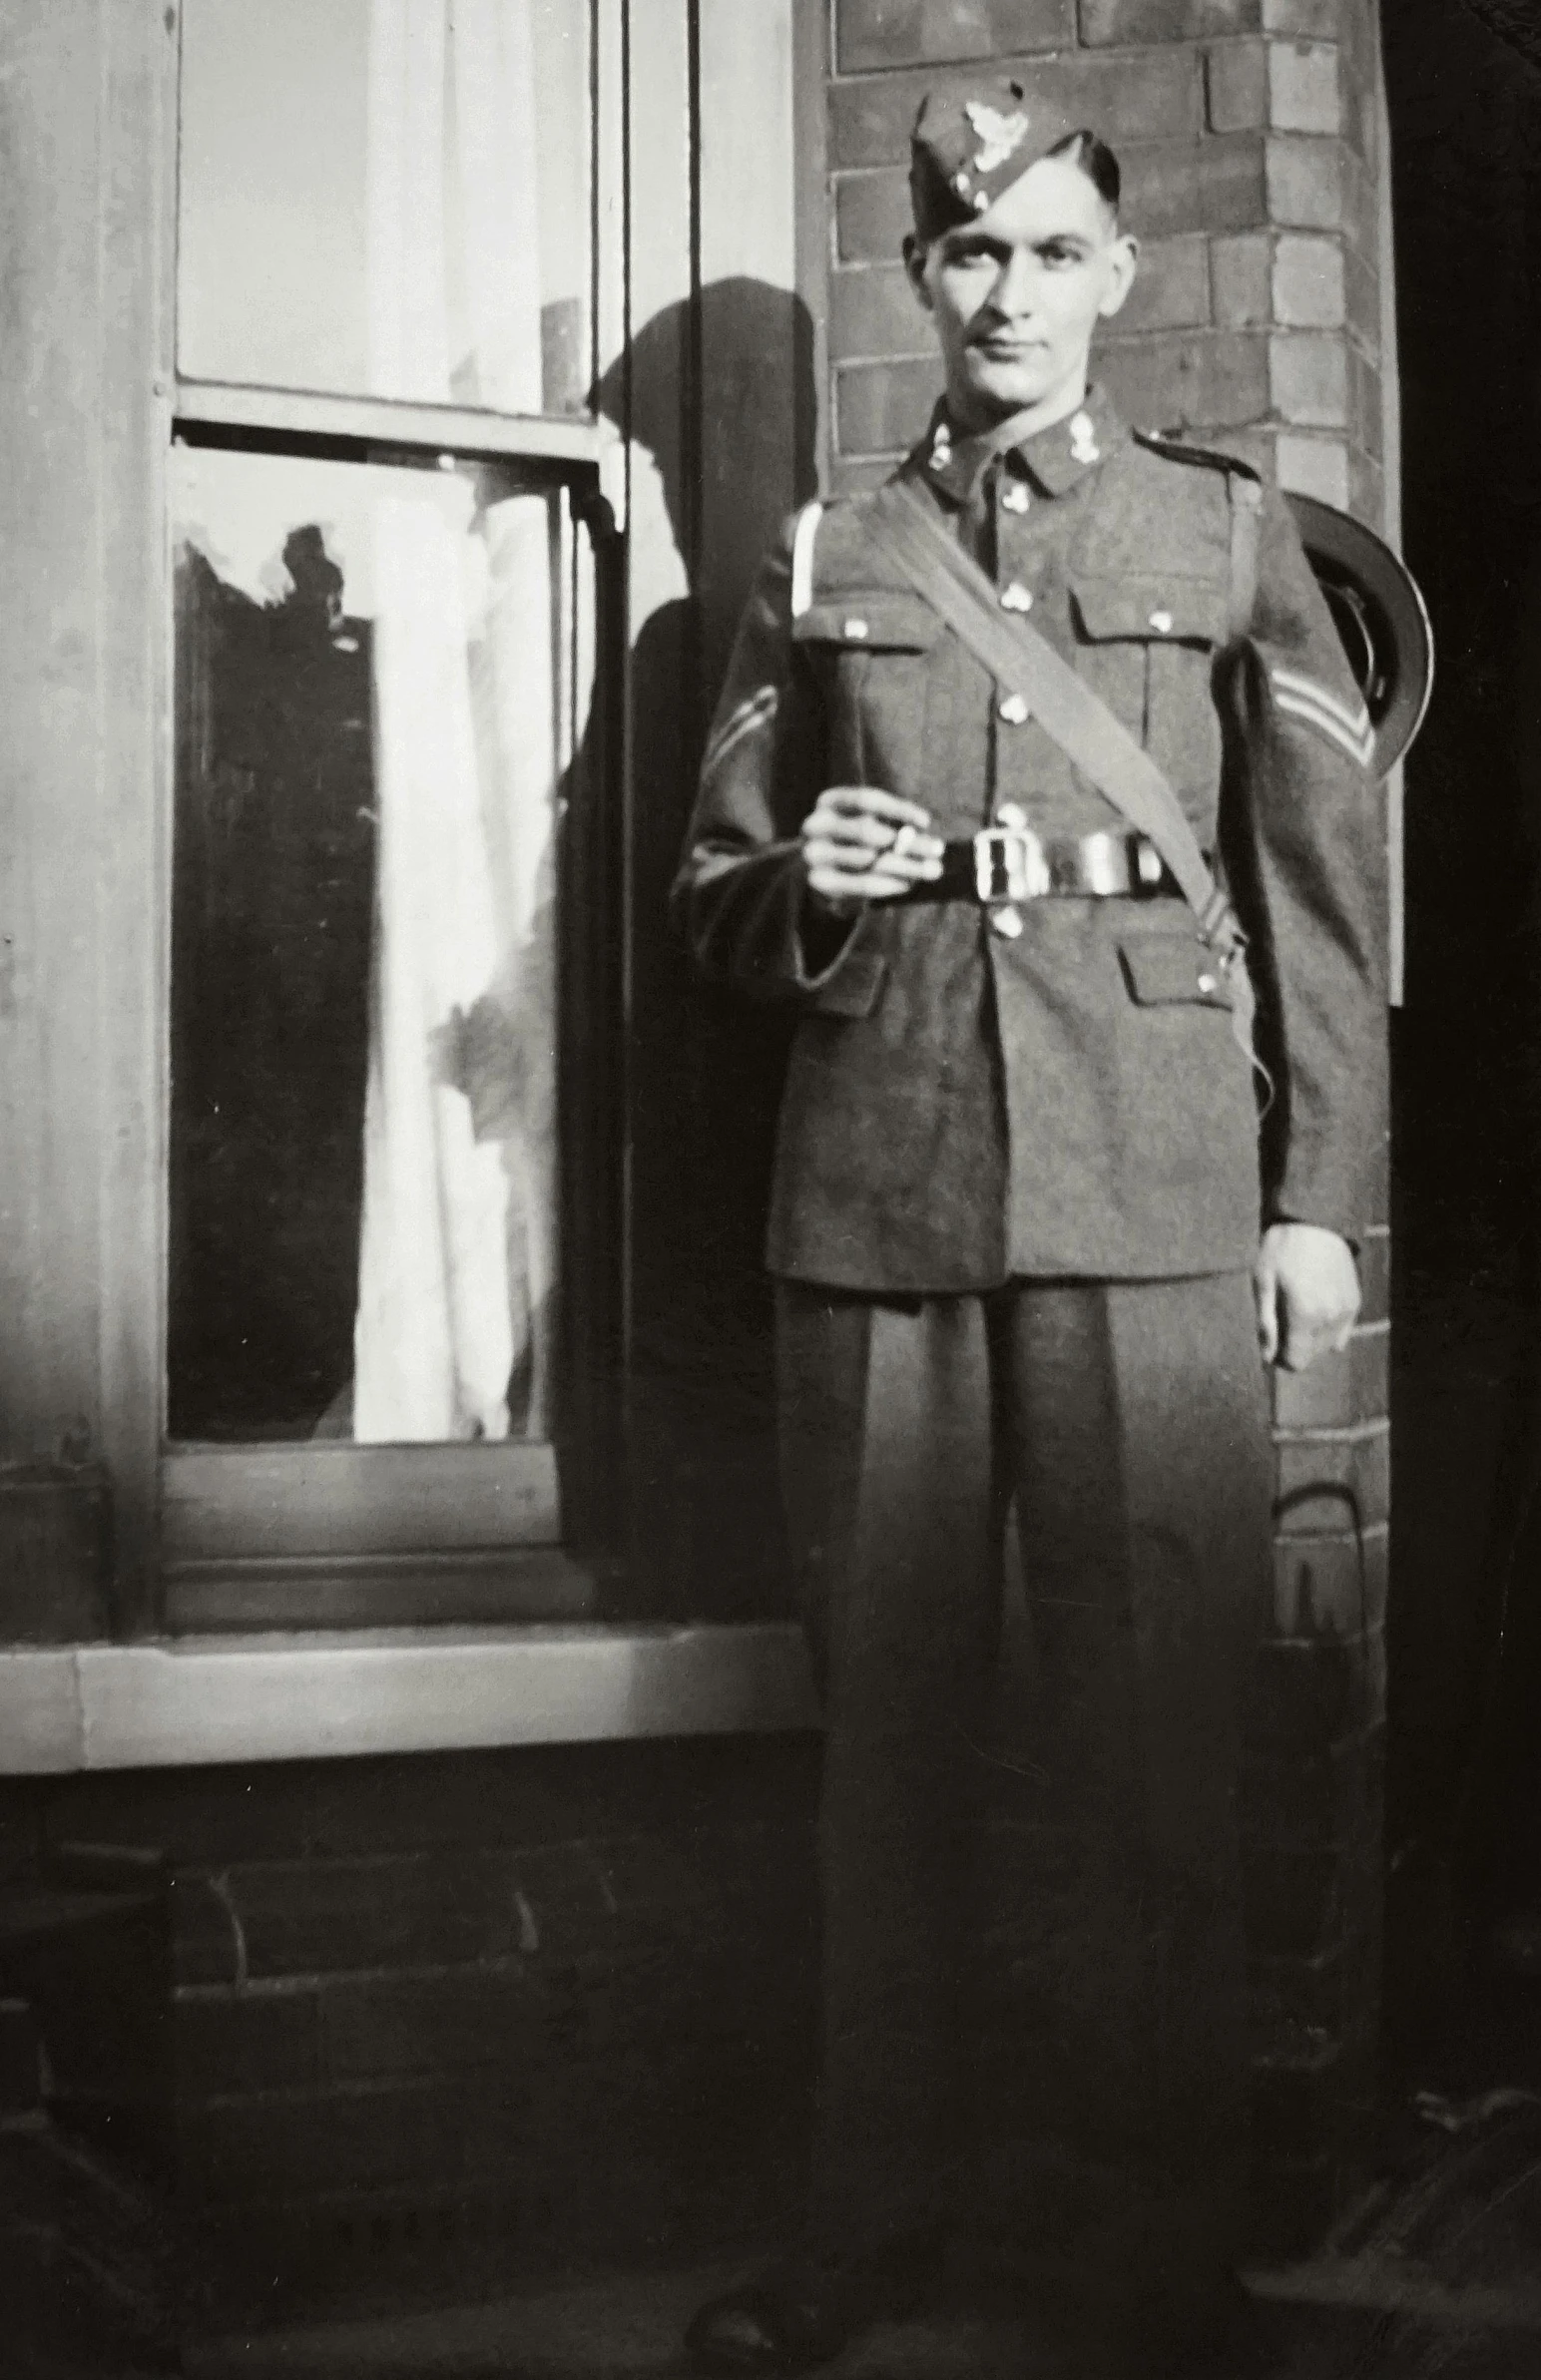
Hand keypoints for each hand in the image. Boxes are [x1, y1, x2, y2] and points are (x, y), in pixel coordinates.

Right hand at [801, 786, 943, 907]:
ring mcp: (813, 854)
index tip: (926, 822)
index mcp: (829, 801)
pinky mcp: (818, 881)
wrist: (819, 875)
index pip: (867, 800)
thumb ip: (890, 824)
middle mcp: (816, 824)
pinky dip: (890, 884)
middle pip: (868, 830)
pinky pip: (863, 883)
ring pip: (869, 859)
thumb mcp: (868, 824)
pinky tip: (908, 884)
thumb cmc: (852, 843)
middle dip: (908, 842)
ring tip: (930, 870)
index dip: (899, 809)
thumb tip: (922, 830)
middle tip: (937, 850)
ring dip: (906, 865)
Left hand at [1254, 1223, 1360, 1371]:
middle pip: (1311, 1356)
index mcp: (1304, 1315)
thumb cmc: (1282, 1249)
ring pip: (1327, 1346)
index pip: (1296, 1362)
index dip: (1280, 1359)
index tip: (1270, 1344)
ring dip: (1311, 1339)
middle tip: (1279, 1324)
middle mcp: (1330, 1317)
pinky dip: (1328, 1329)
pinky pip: (1342, 1332)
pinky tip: (1314, 1309)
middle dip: (1294, 1348)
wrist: (1315, 1221)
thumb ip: (1266, 1323)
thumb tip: (1267, 1356)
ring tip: (1295, 1312)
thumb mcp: (1262, 1282)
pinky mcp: (1354, 1301)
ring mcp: (1346, 1310)